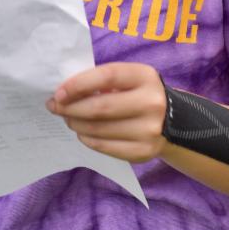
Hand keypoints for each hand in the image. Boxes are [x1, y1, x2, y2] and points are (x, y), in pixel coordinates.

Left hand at [47, 62, 167, 162]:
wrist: (172, 120)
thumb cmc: (138, 93)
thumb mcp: (129, 79)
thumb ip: (102, 81)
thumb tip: (65, 94)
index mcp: (145, 77)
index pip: (107, 77)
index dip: (78, 84)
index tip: (59, 92)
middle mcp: (151, 103)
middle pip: (100, 107)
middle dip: (71, 108)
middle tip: (56, 107)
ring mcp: (149, 130)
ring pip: (99, 129)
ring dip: (76, 124)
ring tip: (68, 119)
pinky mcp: (143, 151)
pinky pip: (105, 147)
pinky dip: (87, 139)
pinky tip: (82, 133)